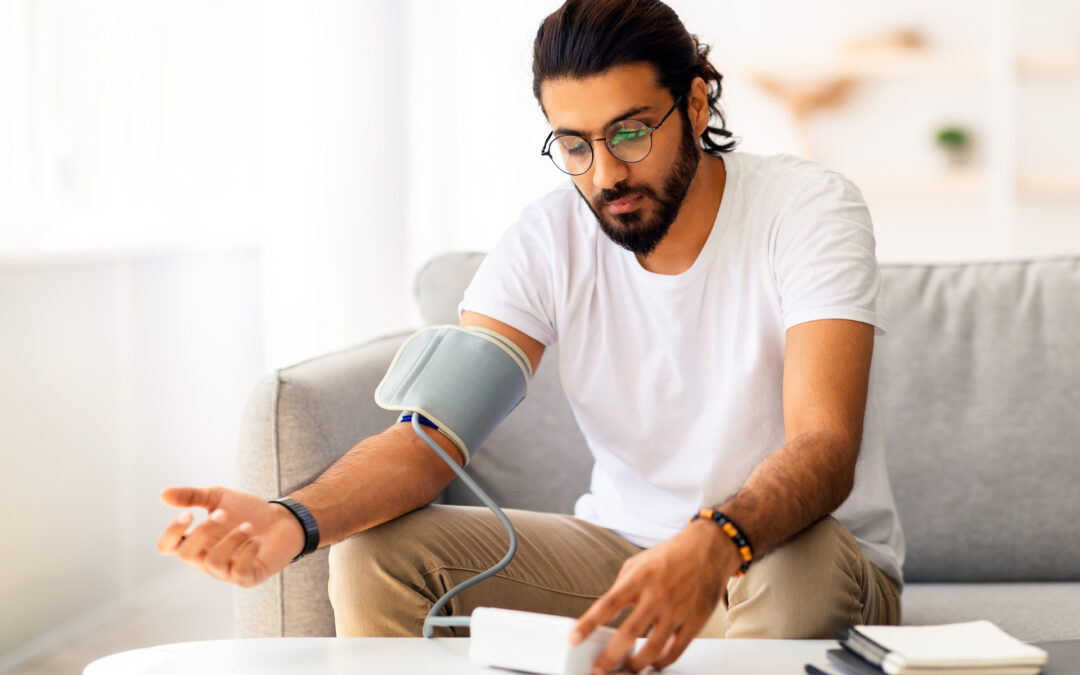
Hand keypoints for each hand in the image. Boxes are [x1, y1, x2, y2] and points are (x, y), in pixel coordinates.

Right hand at [157, 486, 305, 586]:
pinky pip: (239, 573)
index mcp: (195, 542)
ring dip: (231, 540)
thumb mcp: (218, 498)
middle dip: (204, 532)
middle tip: (223, 513)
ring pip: (214, 563)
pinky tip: (257, 540)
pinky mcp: (247, 578)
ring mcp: (225, 572)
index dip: (171, 533)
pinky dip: (247, 553)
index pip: (168, 547)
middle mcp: (205, 560)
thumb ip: (192, 496)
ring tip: (248, 525)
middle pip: (187, 555)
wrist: (282, 519)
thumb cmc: (247, 511)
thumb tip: (162, 495)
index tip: (188, 514)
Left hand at [570, 520, 738, 672]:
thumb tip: (606, 613)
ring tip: (628, 668)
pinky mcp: (695, 621)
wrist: (709, 548)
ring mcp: (678, 609)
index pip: (607, 605)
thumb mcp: (638, 563)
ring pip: (653, 648)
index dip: (588, 624)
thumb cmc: (670, 555)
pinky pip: (676, 650)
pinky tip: (654, 663)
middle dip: (610, 657)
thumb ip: (621, 587)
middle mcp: (657, 594)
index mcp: (639, 578)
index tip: (573, 639)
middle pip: (629, 633)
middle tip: (599, 670)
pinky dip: (662, 662)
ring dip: (637, 664)